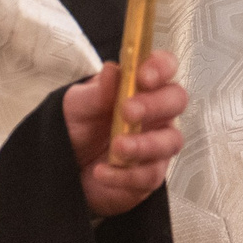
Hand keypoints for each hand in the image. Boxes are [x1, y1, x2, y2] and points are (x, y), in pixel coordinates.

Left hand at [63, 51, 187, 216]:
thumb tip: (112, 71)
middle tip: (128, 111)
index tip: (143, 77)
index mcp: (142, 86)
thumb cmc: (79, 126)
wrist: (66, 163)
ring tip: (116, 147)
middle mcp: (156, 112)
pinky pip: (150, 175)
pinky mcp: (150, 173)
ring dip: (144, 144)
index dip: (161, 68)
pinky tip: (103, 171)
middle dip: (154, 105)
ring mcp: (158, 143)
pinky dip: (125, 175)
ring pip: (170, 141)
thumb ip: (98, 91)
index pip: (165, 67)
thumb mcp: (78, 105)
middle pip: (176, 101)